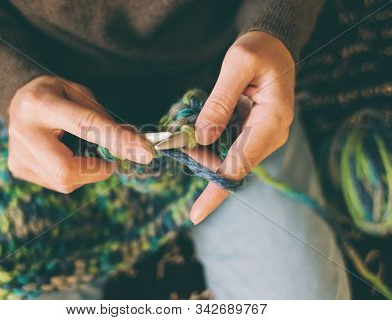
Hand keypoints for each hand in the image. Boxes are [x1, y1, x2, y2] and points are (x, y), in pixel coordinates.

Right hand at [7, 76, 152, 192]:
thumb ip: (103, 118)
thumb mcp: (80, 93)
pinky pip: (58, 183)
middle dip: (97, 170)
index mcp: (41, 104)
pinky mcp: (18, 168)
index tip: (146, 152)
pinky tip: (64, 154)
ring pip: (65, 181)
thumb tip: (133, 146)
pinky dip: (73, 173)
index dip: (119, 140)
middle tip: (109, 160)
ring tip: (78, 149)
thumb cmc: (57, 95)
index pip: (86, 126)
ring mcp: (18, 154)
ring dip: (86, 171)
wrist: (18, 100)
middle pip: (67, 170)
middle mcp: (24, 132)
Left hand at [190, 31, 294, 223]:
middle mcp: (271, 135)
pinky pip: (229, 148)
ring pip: (228, 159)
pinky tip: (194, 135)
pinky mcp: (254, 134)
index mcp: (272, 120)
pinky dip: (208, 146)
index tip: (195, 215)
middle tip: (173, 146)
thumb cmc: (258, 51)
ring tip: (180, 138)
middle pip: (232, 167)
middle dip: (201, 164)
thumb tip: (201, 138)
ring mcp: (263, 137)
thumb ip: (220, 101)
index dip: (216, 191)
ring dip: (202, 154)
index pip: (241, 166)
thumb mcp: (238, 64)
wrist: (274, 48)